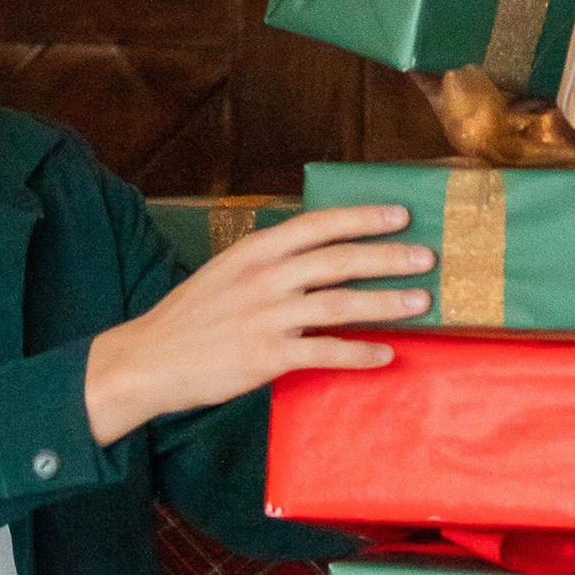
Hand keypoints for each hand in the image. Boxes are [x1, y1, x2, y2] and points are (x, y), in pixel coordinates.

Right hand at [84, 205, 434, 447]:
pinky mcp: (267, 357)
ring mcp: (266, 317)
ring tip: (421, 301)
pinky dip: (360, 354)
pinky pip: (325, 352)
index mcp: (254, 251)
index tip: (400, 214)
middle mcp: (264, 278)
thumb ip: (269, 262)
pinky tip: (386, 356)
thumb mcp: (225, 272)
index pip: (318, 225)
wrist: (148, 359)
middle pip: (339, 260)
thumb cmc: (190, 318)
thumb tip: (317, 254)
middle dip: (388, 257)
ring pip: (340, 304)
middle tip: (427, 257)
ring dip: (386, 302)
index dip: (362, 218)